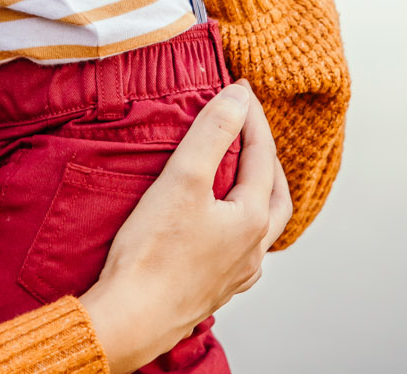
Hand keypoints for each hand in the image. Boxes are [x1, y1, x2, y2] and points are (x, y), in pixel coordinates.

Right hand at [77, 81, 293, 373]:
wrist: (130, 319)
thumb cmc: (152, 255)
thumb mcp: (182, 179)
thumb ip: (213, 133)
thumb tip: (239, 97)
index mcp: (252, 219)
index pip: (261, 154)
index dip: (251, 116)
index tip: (240, 88)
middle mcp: (252, 250)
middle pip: (276, 194)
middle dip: (266, 157)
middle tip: (248, 129)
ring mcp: (235, 274)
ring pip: (261, 227)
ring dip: (256, 194)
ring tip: (237, 174)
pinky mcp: (213, 289)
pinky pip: (239, 250)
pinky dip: (237, 225)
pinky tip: (217, 225)